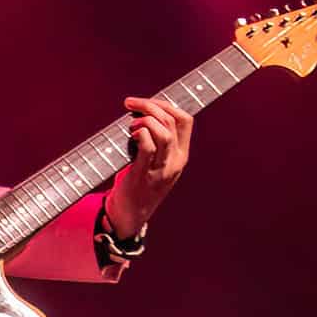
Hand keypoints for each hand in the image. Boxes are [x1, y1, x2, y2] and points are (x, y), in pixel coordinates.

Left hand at [107, 95, 193, 237]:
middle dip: (150, 106)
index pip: (185, 120)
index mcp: (180, 156)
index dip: (167, 105)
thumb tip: (144, 112)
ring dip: (144, 120)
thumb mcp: (157, 162)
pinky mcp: (144, 174)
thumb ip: (158, 141)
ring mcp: (161, 169)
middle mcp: (175, 161)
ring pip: (163, 132)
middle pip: (171, 121)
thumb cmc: (139, 183)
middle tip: (130, 104)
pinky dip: (138, 134)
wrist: (130, 215)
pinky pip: (147, 146)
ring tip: (131, 124)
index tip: (148, 102)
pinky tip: (130, 135)